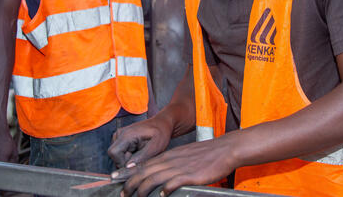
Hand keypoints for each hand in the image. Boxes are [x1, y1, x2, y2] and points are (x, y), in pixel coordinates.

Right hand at [108, 117, 172, 174]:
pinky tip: (138, 151)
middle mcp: (119, 133)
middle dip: (125, 161)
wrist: (162, 124)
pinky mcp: (121, 138)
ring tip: (141, 153)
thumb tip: (128, 167)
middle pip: (113, 155)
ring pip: (116, 155)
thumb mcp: (155, 147)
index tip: (135, 163)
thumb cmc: (161, 134)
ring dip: (127, 159)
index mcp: (126, 134)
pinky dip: (128, 155)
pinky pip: (119, 152)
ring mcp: (119, 135)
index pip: (113, 153)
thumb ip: (142, 157)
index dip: (122, 162)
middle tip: (140, 158)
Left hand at [116, 136, 238, 196]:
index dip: (129, 173)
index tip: (117, 179)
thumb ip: (172, 164)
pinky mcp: (190, 175)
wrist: (225, 149)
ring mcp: (179, 167)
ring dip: (142, 189)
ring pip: (153, 178)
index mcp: (169, 156)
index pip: (144, 164)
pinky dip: (164, 190)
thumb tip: (161, 176)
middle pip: (144, 171)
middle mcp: (170, 160)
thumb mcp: (184, 155)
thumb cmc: (207, 154)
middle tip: (122, 193)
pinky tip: (161, 196)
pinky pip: (172, 183)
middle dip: (130, 184)